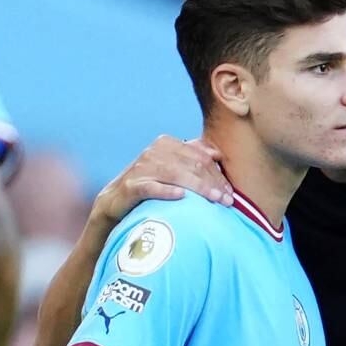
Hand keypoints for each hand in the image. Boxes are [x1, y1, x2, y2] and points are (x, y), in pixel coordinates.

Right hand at [91, 136, 231, 225]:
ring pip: (175, 175)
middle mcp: (153, 152)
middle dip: (212, 182)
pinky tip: (181, 196)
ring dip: (198, 187)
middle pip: (191, 165)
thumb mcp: (172, 168)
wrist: (115, 201)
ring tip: (214, 200)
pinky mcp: (130, 186)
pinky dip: (166, 191)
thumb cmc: (151, 184)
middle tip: (228, 200)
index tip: (230, 192)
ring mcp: (141, 168)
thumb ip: (192, 157)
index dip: (217, 174)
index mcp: (166, 144)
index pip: (199, 157)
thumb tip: (217, 154)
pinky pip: (151, 187)